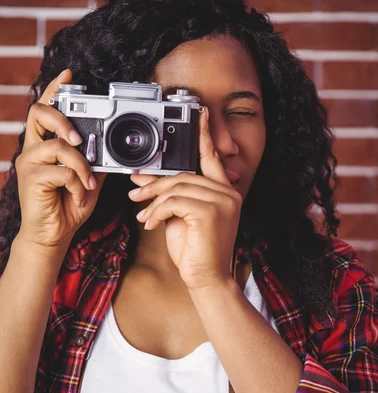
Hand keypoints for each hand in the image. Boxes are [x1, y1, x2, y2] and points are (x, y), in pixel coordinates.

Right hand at [15, 69, 106, 250]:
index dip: (54, 89)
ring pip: (56, 145)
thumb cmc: (68, 205)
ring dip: (80, 163)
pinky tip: (80, 194)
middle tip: (80, 138)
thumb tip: (113, 148)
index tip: (68, 73)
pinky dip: (77, 182)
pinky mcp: (31, 179)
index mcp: (45, 144)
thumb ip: (95, 160)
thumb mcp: (89, 178)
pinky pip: (61, 171)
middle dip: (63, 118)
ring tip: (89, 179)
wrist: (54, 235)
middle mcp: (33, 149)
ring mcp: (29, 163)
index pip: (46, 109)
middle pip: (38, 113)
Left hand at [129, 107, 241, 289]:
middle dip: (155, 184)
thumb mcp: (179, 217)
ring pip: (176, 187)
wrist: (206, 279)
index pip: (212, 157)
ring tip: (143, 214)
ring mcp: (223, 201)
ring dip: (153, 200)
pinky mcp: (211, 212)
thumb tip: (144, 178)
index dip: (204, 135)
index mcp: (224, 191)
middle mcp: (228, 193)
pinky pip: (174, 202)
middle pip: (183, 175)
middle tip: (135, 192)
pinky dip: (157, 212)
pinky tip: (152, 224)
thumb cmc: (195, 250)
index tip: (198, 113)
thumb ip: (169, 195)